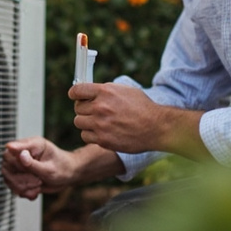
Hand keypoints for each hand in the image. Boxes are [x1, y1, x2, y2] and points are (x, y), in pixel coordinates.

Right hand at [1, 137, 75, 199]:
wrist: (68, 176)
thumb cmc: (63, 168)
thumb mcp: (50, 168)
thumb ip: (34, 164)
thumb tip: (21, 155)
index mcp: (32, 145)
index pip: (13, 148)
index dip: (12, 154)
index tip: (14, 155)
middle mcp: (23, 153)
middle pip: (7, 165)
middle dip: (21, 178)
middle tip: (38, 181)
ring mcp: (20, 165)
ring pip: (8, 177)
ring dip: (22, 187)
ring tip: (38, 186)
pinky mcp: (20, 176)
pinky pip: (13, 186)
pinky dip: (24, 192)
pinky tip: (35, 192)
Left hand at [70, 82, 209, 159]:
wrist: (156, 127)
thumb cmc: (143, 107)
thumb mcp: (125, 90)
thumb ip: (106, 91)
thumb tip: (90, 92)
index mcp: (105, 92)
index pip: (77, 90)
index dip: (75, 93)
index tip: (75, 96)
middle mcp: (100, 107)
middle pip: (77, 108)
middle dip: (84, 109)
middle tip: (93, 112)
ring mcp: (100, 125)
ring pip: (79, 122)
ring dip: (86, 123)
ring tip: (99, 123)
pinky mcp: (103, 140)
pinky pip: (85, 136)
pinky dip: (91, 135)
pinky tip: (102, 132)